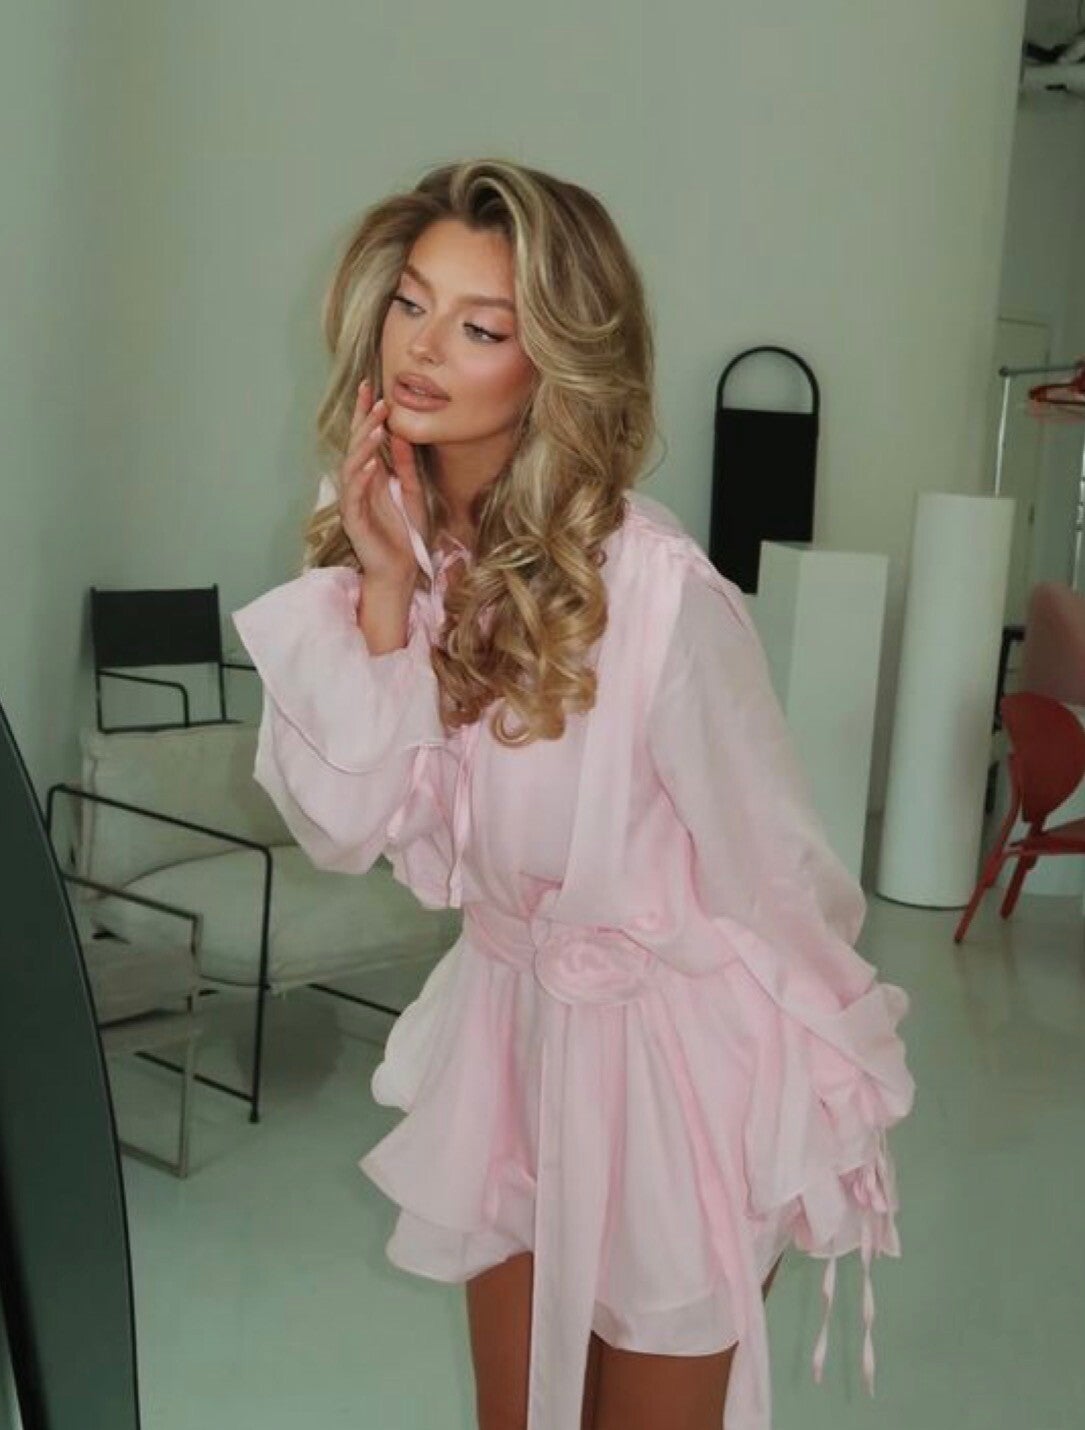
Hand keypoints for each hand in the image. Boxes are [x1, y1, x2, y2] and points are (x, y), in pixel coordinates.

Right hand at [337, 378, 429, 586]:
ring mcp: (353, 501)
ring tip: (378, 428)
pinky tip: (373, 465)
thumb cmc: (405, 533)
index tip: (371, 387)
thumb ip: (406, 466)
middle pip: (357, 446)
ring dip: (364, 446)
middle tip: (378, 400)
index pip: (364, 438)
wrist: (400, 570)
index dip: (365, 413)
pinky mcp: (354, 520)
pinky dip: (363, 478)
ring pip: (352, 466)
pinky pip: (355, 495)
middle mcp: (358, 484)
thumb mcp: (413, 492)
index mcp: (371, 475)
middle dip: (365, 422)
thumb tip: (402, 435)